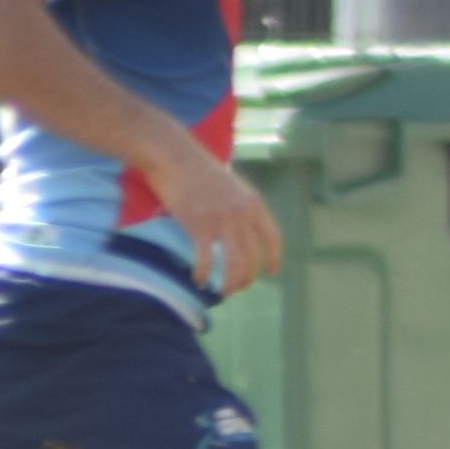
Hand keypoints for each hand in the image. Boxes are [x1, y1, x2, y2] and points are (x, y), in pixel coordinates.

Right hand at [150, 144, 284, 296]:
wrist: (175, 156)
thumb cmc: (200, 169)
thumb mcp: (233, 186)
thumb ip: (242, 207)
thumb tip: (243, 230)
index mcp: (254, 203)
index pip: (273, 238)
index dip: (274, 258)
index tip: (272, 273)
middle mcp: (242, 214)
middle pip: (252, 258)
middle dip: (246, 278)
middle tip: (238, 288)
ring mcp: (221, 221)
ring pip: (233, 264)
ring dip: (229, 283)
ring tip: (222, 292)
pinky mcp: (199, 226)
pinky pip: (206, 260)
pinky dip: (203, 275)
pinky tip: (198, 280)